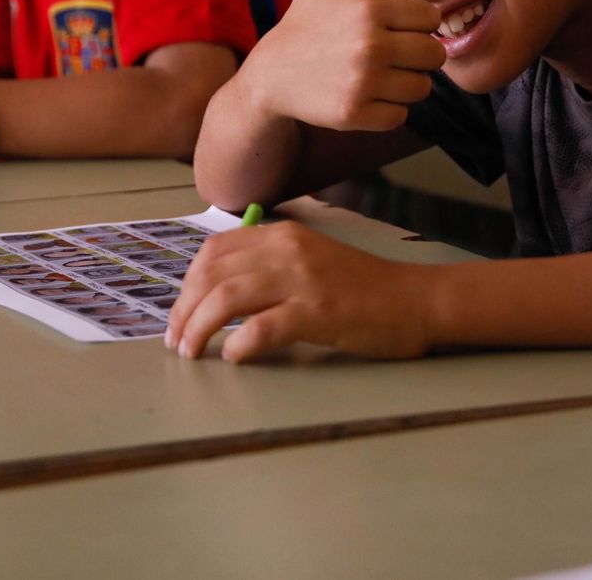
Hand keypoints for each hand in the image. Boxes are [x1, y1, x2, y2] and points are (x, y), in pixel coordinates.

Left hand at [164, 220, 436, 361]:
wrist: (416, 300)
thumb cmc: (362, 288)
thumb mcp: (309, 261)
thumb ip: (268, 266)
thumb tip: (215, 293)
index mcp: (282, 235)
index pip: (213, 251)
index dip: (187, 284)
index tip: (179, 313)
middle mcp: (287, 250)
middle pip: (212, 275)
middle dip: (184, 310)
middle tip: (176, 341)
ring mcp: (303, 280)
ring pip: (227, 298)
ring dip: (200, 328)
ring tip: (191, 352)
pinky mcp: (319, 312)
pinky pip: (263, 327)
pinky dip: (239, 344)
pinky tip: (234, 356)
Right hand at [242, 0, 444, 129]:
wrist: (267, 79)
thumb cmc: (300, 28)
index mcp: (370, 9)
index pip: (430, 17)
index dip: (417, 24)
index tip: (396, 29)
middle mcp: (371, 44)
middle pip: (434, 54)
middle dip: (418, 56)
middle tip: (392, 57)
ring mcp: (364, 81)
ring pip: (421, 87)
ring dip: (405, 84)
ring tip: (378, 76)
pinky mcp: (357, 113)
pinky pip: (401, 115)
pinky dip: (388, 110)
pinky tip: (366, 96)